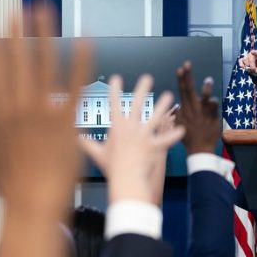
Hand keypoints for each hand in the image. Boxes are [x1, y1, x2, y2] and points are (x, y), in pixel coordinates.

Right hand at [0, 2, 90, 213]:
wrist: (33, 204)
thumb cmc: (13, 187)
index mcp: (0, 116)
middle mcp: (20, 109)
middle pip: (18, 63)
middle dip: (19, 35)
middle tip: (20, 10)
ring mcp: (43, 114)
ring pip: (45, 66)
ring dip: (45, 36)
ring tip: (46, 13)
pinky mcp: (66, 121)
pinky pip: (76, 85)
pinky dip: (80, 61)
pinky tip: (84, 41)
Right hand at [81, 74, 184, 204]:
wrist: (126, 179)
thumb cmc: (112, 167)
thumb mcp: (97, 153)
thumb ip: (86, 143)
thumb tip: (74, 138)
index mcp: (117, 127)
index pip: (114, 104)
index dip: (114, 90)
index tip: (117, 78)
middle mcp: (131, 128)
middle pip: (137, 104)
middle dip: (142, 89)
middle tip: (148, 77)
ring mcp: (144, 136)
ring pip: (155, 117)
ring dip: (162, 106)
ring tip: (169, 95)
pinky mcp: (155, 146)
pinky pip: (166, 139)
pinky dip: (174, 135)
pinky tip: (182, 129)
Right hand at [175, 62, 219, 155]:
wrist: (199, 149)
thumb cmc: (189, 137)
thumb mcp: (179, 124)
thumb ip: (178, 114)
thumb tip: (177, 106)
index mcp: (185, 109)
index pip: (182, 91)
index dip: (181, 79)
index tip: (180, 68)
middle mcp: (193, 110)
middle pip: (189, 90)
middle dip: (187, 76)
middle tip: (186, 64)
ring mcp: (203, 114)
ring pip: (204, 100)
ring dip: (206, 90)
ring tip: (208, 80)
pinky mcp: (212, 118)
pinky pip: (214, 109)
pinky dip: (214, 103)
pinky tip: (215, 100)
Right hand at [238, 50, 256, 73]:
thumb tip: (255, 71)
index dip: (255, 52)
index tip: (252, 52)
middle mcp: (252, 53)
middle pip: (250, 58)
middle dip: (251, 65)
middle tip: (254, 70)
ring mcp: (247, 56)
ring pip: (245, 59)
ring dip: (247, 66)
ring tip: (251, 70)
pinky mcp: (243, 60)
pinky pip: (240, 61)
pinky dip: (241, 65)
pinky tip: (244, 68)